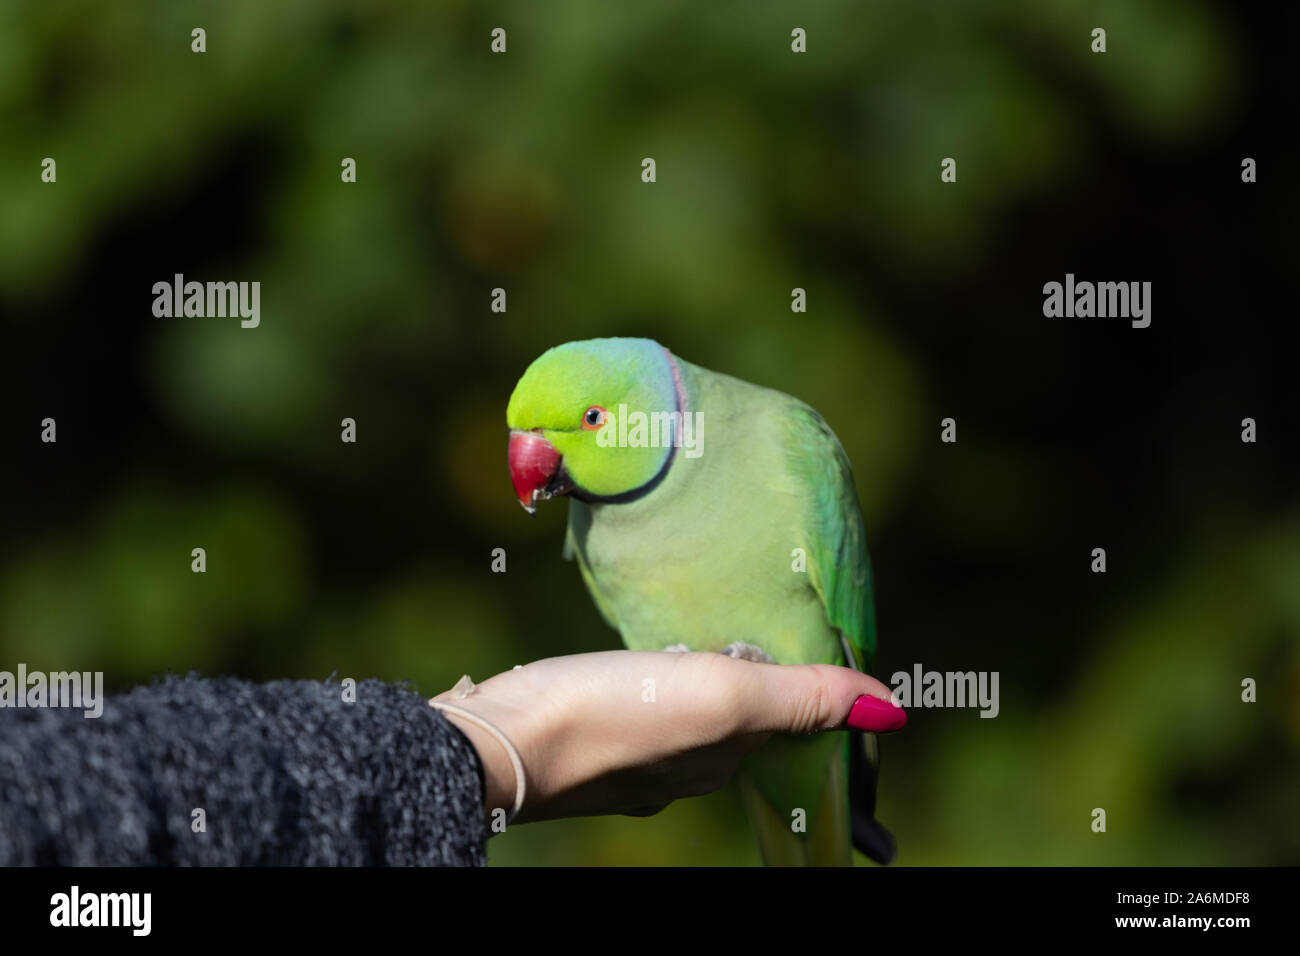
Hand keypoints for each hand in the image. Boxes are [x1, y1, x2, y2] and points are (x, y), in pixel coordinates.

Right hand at [430, 649, 903, 823]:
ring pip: (681, 712)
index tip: (795, 649)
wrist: (500, 742)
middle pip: (732, 720)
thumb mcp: (723, 698)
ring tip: (691, 638)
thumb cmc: (616, 716)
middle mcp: (678, 769)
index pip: (780, 725)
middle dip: (746, 681)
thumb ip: (803, 699)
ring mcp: (625, 757)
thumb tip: (894, 710)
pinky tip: (630, 659)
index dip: (796, 689)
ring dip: (694, 679)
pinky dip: (644, 680)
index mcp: (719, 760)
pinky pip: (633, 705)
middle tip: (747, 633)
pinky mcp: (579, 733)